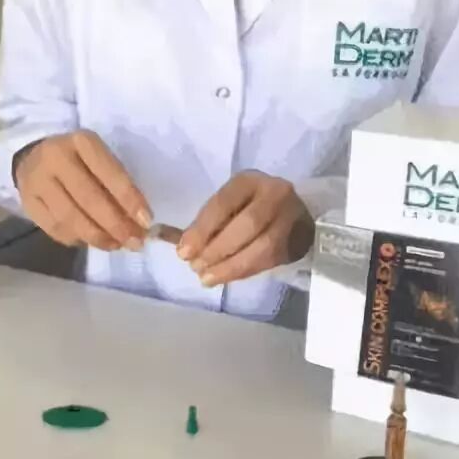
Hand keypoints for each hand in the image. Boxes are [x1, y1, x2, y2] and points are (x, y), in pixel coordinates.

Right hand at [14, 130, 151, 250]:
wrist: (34, 157)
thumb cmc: (79, 160)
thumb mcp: (100, 159)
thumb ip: (117, 185)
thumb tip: (139, 223)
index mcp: (82, 142)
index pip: (109, 172)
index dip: (129, 199)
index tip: (146, 221)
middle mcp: (56, 158)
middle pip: (88, 198)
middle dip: (115, 225)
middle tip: (135, 242)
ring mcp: (37, 181)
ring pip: (70, 218)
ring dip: (98, 237)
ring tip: (116, 245)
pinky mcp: (27, 202)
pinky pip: (55, 229)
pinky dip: (77, 239)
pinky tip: (92, 241)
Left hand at [177, 170, 314, 286]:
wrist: (295, 214)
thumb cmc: (248, 208)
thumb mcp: (228, 205)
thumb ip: (203, 222)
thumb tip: (162, 236)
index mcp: (249, 180)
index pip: (223, 204)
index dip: (201, 230)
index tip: (182, 252)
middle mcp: (275, 194)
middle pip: (246, 226)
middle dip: (217, 250)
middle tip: (195, 267)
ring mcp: (291, 217)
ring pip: (261, 247)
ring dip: (230, 266)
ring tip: (206, 277)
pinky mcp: (297, 241)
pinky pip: (268, 261)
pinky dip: (242, 272)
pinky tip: (224, 278)